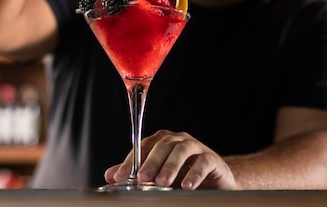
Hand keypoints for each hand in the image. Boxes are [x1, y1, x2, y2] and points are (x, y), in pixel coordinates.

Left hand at [105, 130, 238, 189]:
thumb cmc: (183, 176)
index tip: (119, 177)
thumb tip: (110, 175)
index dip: (131, 161)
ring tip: (163, 182)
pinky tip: (187, 185)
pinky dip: (195, 173)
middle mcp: (178, 140)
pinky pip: (203, 162)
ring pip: (182, 150)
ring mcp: (196, 147)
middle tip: (143, 178)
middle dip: (151, 162)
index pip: (143, 146)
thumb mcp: (158, 176)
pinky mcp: (212, 159)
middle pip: (163, 145)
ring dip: (171, 165)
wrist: (216, 182)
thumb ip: (136, 174)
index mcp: (163, 142)